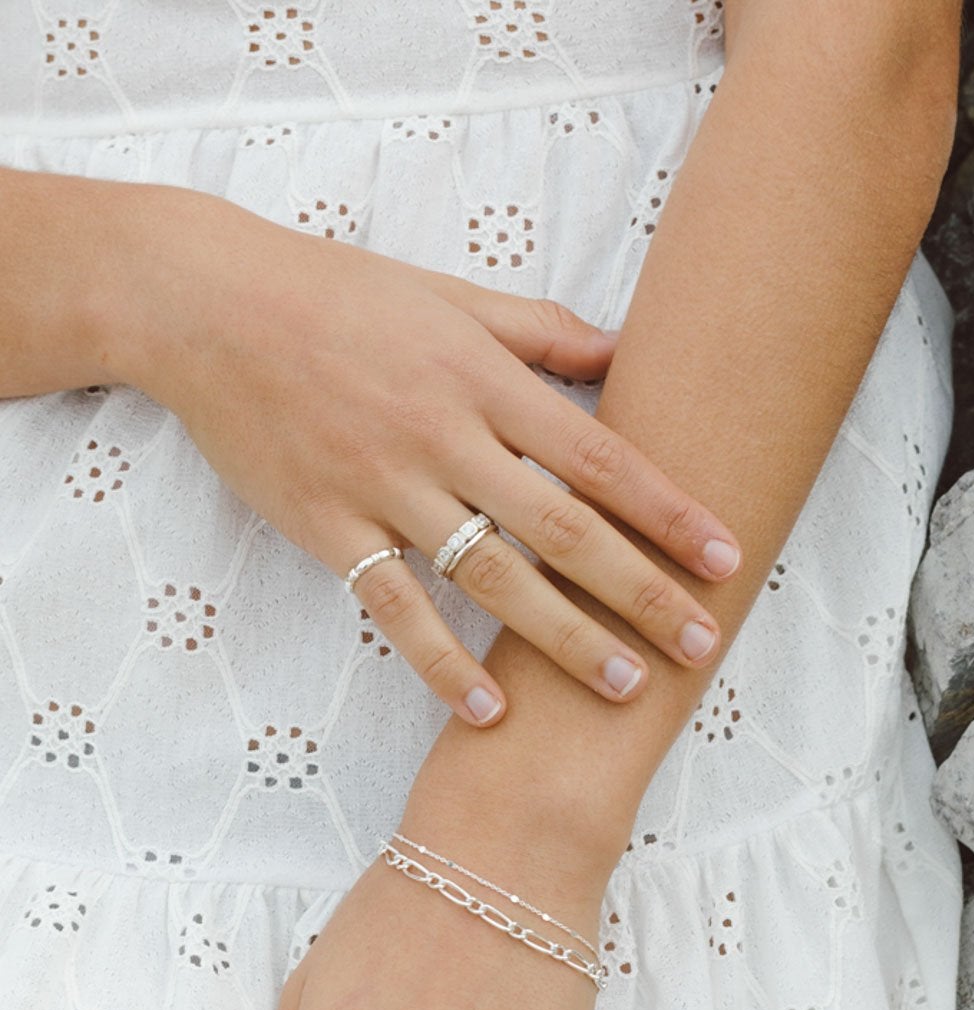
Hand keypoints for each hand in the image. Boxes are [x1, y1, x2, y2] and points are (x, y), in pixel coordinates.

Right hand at [123, 185, 739, 726]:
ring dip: (563, 638)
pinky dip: (442, 662)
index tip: (726, 558)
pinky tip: (491, 711)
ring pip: (491, 576)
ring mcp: (385, 487)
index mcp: (484, 379)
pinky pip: (396, 608)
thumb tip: (623, 352)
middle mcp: (445, 436)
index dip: (669, 511)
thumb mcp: (449, 297)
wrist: (207, 305)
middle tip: (701, 644)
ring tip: (624, 687)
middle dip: (640, 591)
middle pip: (563, 530)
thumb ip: (540, 331)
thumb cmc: (338, 295)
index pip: (599, 458)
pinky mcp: (329, 528)